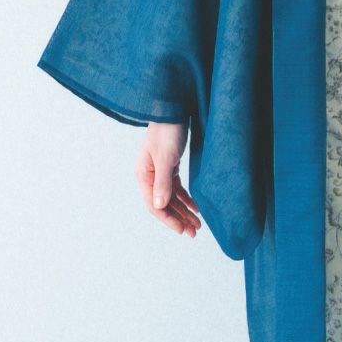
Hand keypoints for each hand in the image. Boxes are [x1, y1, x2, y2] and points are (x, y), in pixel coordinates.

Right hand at [134, 121, 202, 235]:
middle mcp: (149, 176)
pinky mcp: (169, 166)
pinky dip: (186, 198)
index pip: (154, 205)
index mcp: (143, 175)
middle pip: (164, 204)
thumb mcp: (166, 158)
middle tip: (195, 232)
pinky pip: (176, 188)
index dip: (169, 220)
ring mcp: (159, 171)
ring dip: (184, 211)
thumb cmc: (168, 131)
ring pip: (171, 198)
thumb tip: (159, 206)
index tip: (183, 230)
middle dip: (179, 219)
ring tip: (197, 224)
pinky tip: (196, 207)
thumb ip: (162, 183)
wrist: (173, 109)